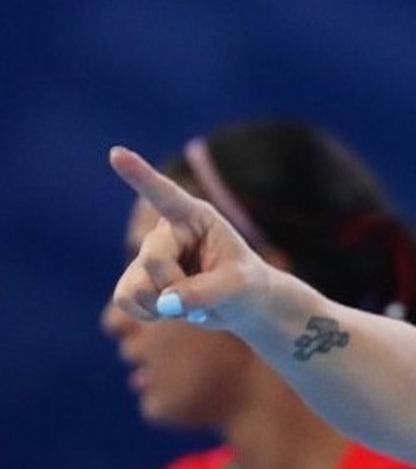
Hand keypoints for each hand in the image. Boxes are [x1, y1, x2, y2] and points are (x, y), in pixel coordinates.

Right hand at [108, 145, 277, 327]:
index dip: (140, 175)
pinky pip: (126, 301)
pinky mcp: (136, 280)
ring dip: (164, 304)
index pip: (165, 194)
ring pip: (136, 286)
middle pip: (153, 260)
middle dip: (178, 286)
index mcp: (195, 217)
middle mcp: (166, 232)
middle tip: (205, 292)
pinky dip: (149, 314)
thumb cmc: (245, 284)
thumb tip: (167, 303)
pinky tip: (169, 309)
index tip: (117, 154)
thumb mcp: (239, 286)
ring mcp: (147, 256)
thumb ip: (206, 292)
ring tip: (190, 300)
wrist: (239, 304)